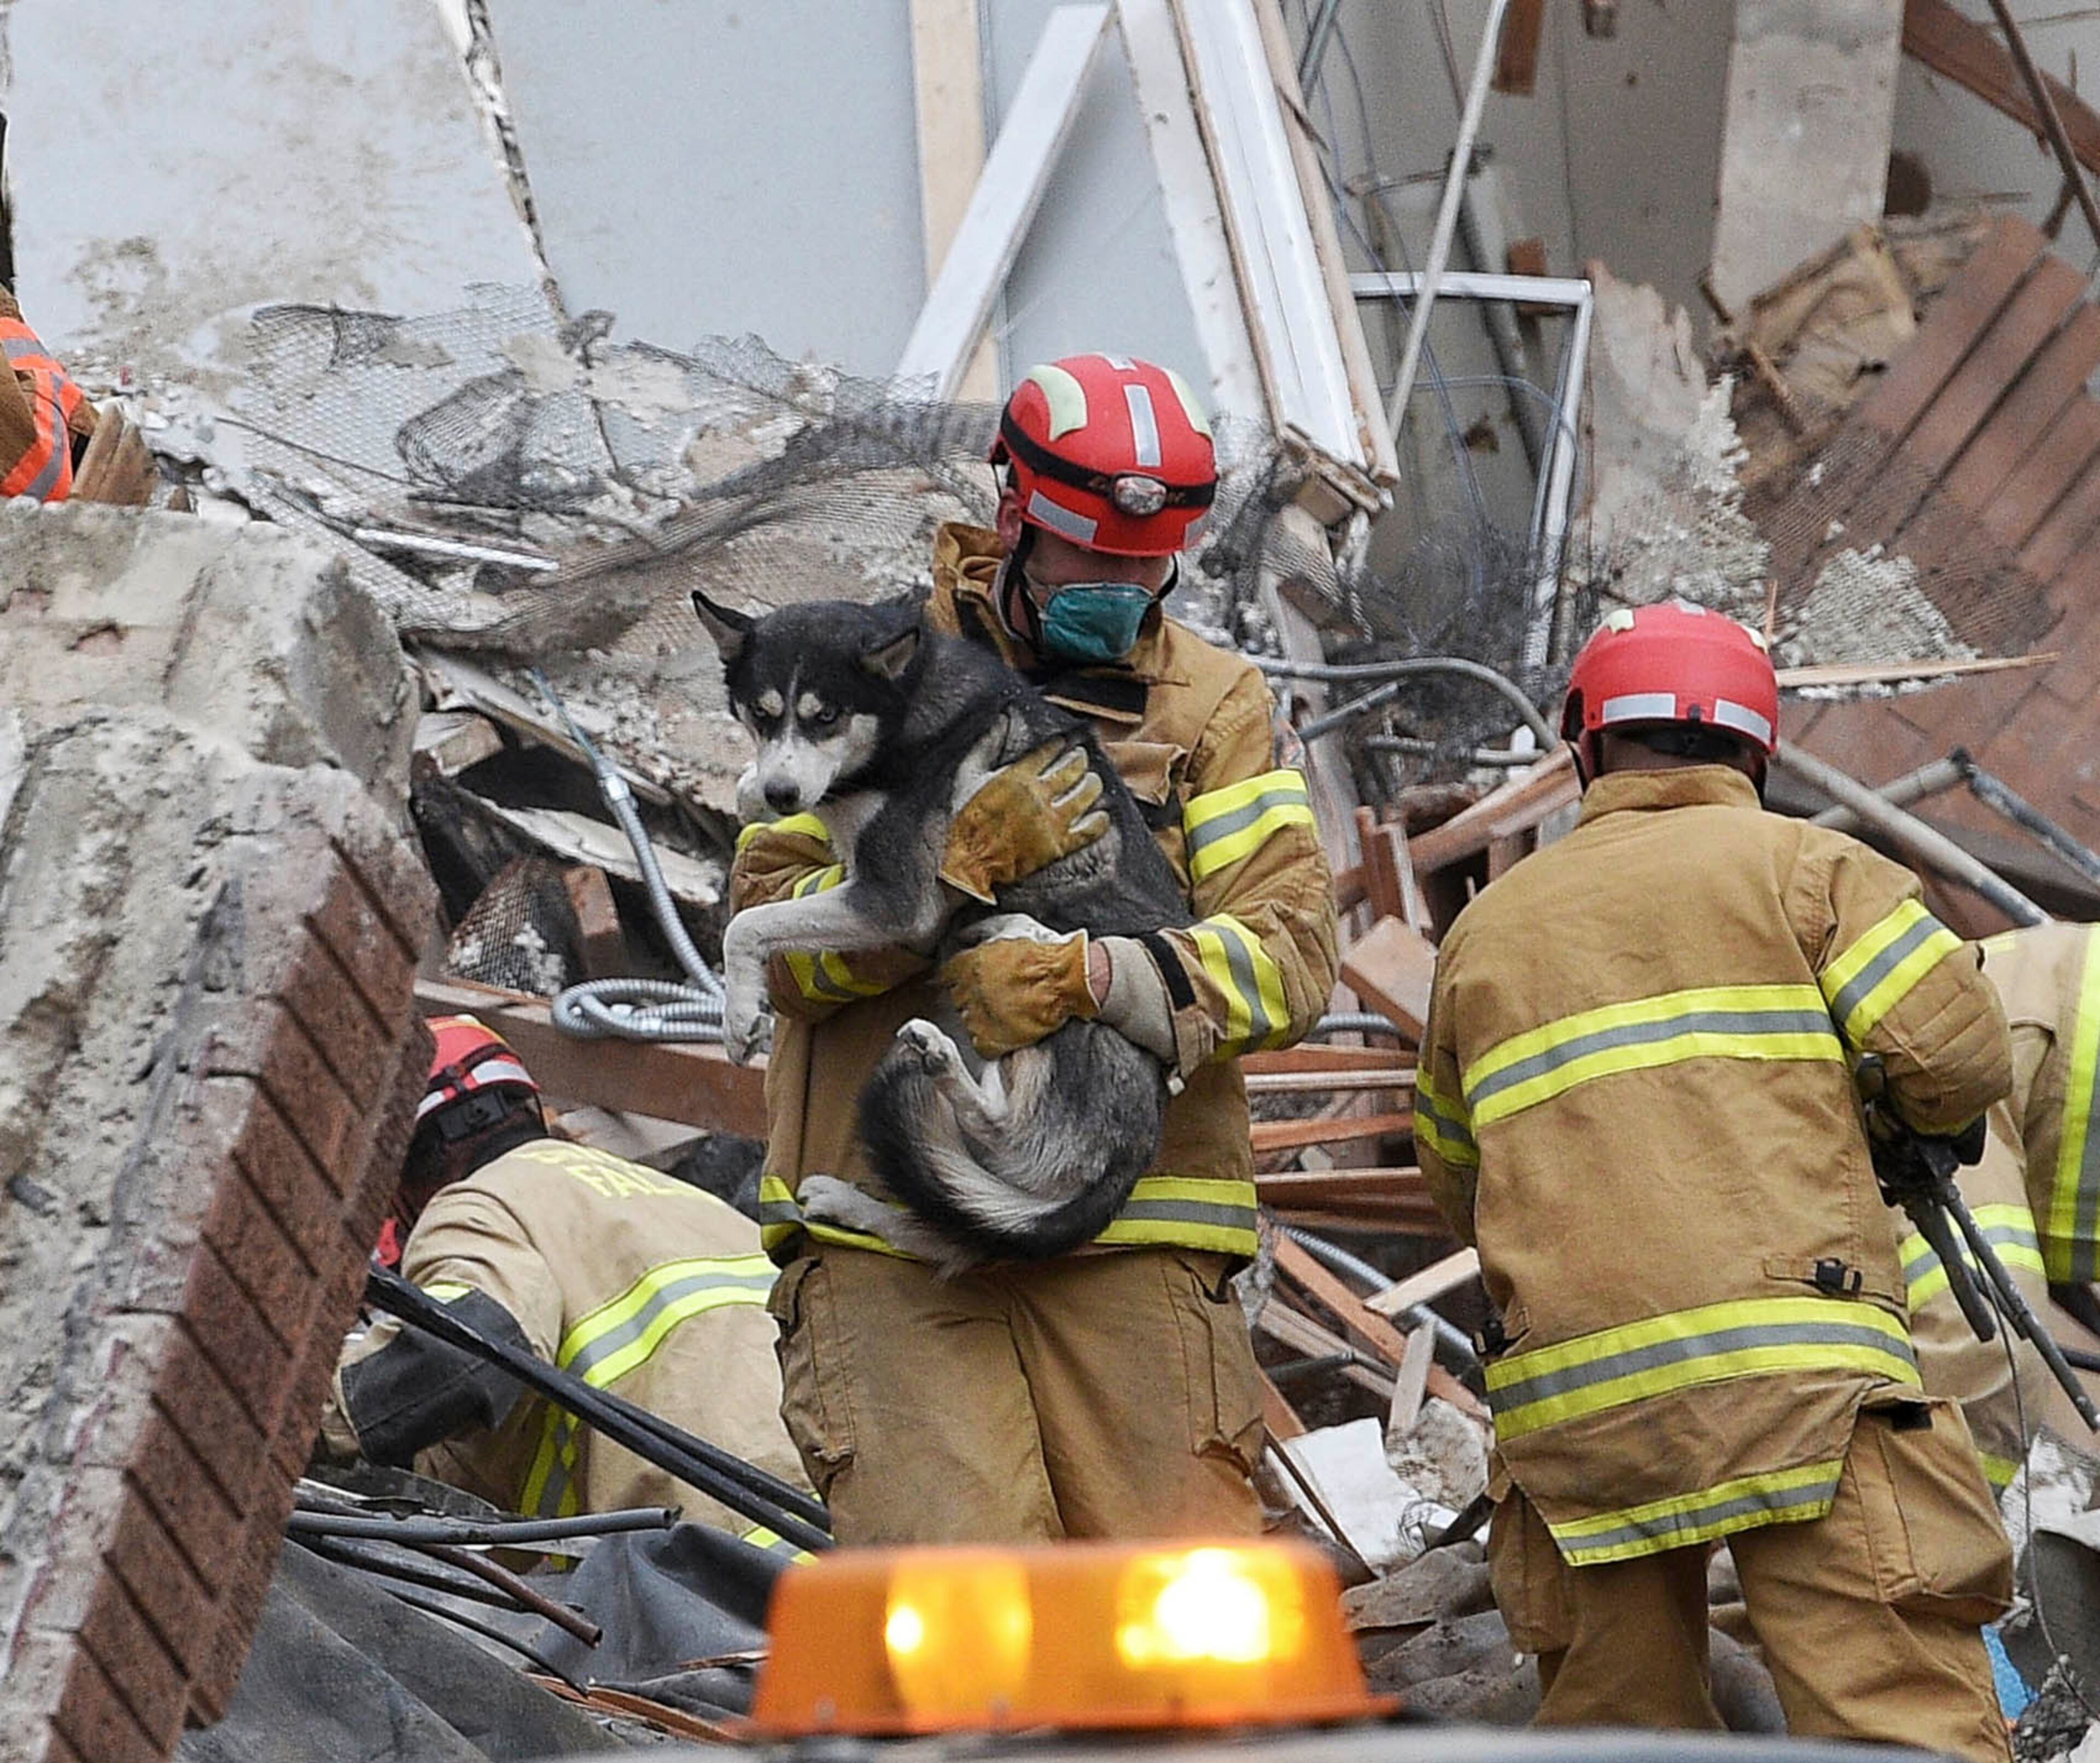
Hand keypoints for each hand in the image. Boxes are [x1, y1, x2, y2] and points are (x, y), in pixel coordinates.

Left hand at [939, 915, 1098, 1057]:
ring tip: (1003, 1011)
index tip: (969, 980)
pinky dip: (990, 1039)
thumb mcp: (1010, 927)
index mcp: (969, 964)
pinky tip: (1004, 1030)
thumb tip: (962, 934)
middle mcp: (969, 990)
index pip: (946, 975)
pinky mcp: (993, 1039)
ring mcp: (979, 1016)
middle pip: (956, 998)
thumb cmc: (1043, 954)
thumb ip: (980, 931)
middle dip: (970, 996)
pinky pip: (980, 1044)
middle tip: (992, 995)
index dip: (958, 977)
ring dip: (981, 1016)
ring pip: (967, 1020)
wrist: (1066, 980)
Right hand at [941, 740, 1108, 903]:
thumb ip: (986, 745)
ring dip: (1093, 784)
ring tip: (1093, 781)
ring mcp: (1051, 821)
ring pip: (1085, 795)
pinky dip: (1099, 821)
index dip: (1059, 745)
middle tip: (1082, 757)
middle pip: (1072, 769)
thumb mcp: (967, 774)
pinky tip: (1102, 815)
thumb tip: (1001, 718)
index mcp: (1017, 776)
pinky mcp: (1057, 845)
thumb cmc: (962, 817)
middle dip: (1080, 760)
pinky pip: (1088, 830)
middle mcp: (1039, 795)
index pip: (1048, 752)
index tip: (1064, 743)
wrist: (965, 862)